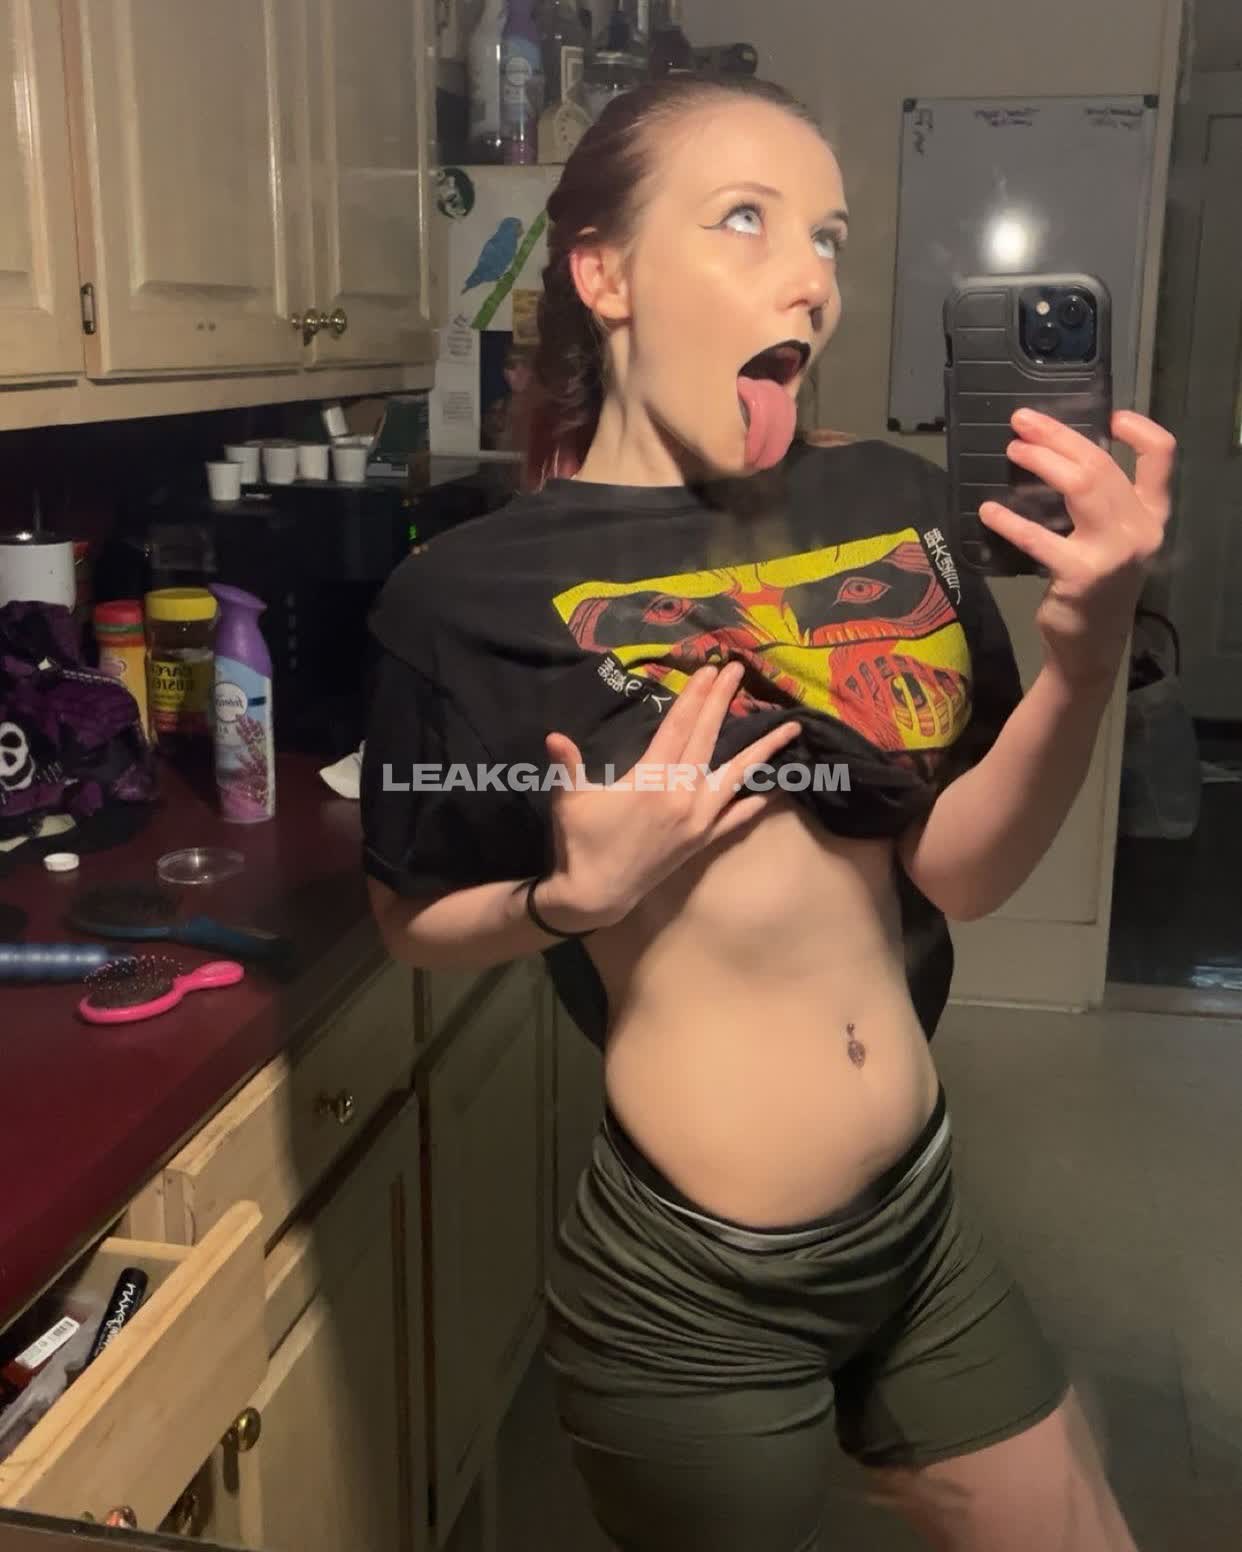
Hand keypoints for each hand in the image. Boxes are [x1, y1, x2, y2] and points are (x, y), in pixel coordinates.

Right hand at [535, 662, 799, 928]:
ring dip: (762, 750)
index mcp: (651, 779)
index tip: (709, 669)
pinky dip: (754, 803)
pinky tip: (774, 790)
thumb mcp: (570, 800)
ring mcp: (697, 820)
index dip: (695, 696)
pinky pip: (735, 819)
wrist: (596, 896)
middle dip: (723, 701)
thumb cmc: (580, 843)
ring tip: (790, 729)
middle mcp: (682, 796)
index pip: (679, 726)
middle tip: (738, 669)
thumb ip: (567, 765)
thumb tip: (554, 736)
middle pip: (708, 739)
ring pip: (735, 777)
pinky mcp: (701, 841)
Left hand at [978, 408, 1175, 688]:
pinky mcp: (1081, 575)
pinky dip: (1010, 521)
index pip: (1161, 458)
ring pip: (1081, 486)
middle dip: (1059, 436)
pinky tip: (988, 511)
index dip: (1140, 430)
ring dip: (1042, 462)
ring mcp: (1114, 552)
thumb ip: (1101, 505)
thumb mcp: (1111, 542)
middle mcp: (1140, 528)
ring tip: (1013, 450)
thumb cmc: (1095, 588)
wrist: (1090, 649)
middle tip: (1022, 421)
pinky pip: (1040, 538)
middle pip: (1102, 464)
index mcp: (1152, 514)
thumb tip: (1054, 457)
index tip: (1110, 415)